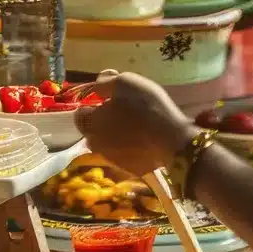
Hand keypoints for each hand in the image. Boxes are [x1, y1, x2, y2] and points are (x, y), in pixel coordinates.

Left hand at [76, 71, 193, 176]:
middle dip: (102, 123)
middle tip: (122, 112)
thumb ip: (105, 82)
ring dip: (115, 137)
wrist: (172, 139)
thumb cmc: (145, 106)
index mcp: (91, 123)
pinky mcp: (130, 170)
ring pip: (108, 145)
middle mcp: (97, 145)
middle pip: (93, 132)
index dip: (92, 105)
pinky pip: (125, 157)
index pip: (80, 115)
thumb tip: (97, 82)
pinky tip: (144, 140)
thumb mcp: (125, 82)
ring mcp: (114, 161)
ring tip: (135, 127)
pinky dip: (130, 149)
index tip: (107, 100)